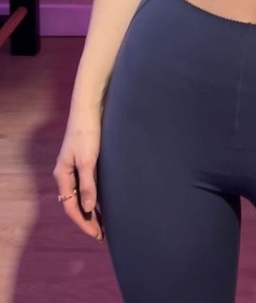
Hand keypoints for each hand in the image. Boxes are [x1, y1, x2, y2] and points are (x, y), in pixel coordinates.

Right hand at [53, 111, 104, 242]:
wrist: (88, 109)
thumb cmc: (86, 132)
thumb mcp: (88, 160)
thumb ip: (88, 185)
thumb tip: (89, 209)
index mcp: (63, 175)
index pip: (71, 207)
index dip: (84, 222)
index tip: (96, 234)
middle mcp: (66, 174)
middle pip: (75, 204)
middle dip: (87, 220)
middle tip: (102, 235)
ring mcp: (74, 168)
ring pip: (81, 196)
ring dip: (91, 210)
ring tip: (104, 224)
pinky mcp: (84, 161)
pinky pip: (87, 186)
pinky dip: (94, 197)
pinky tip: (103, 204)